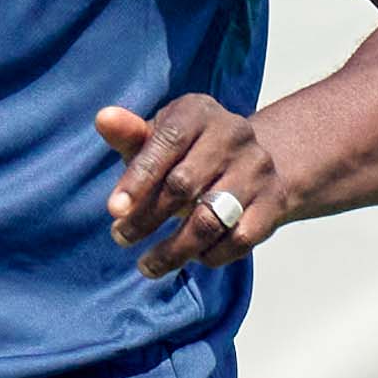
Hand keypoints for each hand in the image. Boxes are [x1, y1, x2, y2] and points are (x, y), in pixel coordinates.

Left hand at [97, 96, 285, 279]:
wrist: (249, 163)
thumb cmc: (186, 152)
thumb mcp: (157, 139)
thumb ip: (130, 135)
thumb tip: (103, 119)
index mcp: (199, 112)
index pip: (167, 142)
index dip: (138, 179)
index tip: (114, 211)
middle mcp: (234, 134)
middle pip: (184, 185)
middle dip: (147, 218)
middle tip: (121, 237)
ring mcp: (257, 169)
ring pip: (210, 219)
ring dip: (174, 249)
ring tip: (146, 265)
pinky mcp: (274, 201)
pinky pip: (239, 239)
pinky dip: (210, 255)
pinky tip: (191, 258)